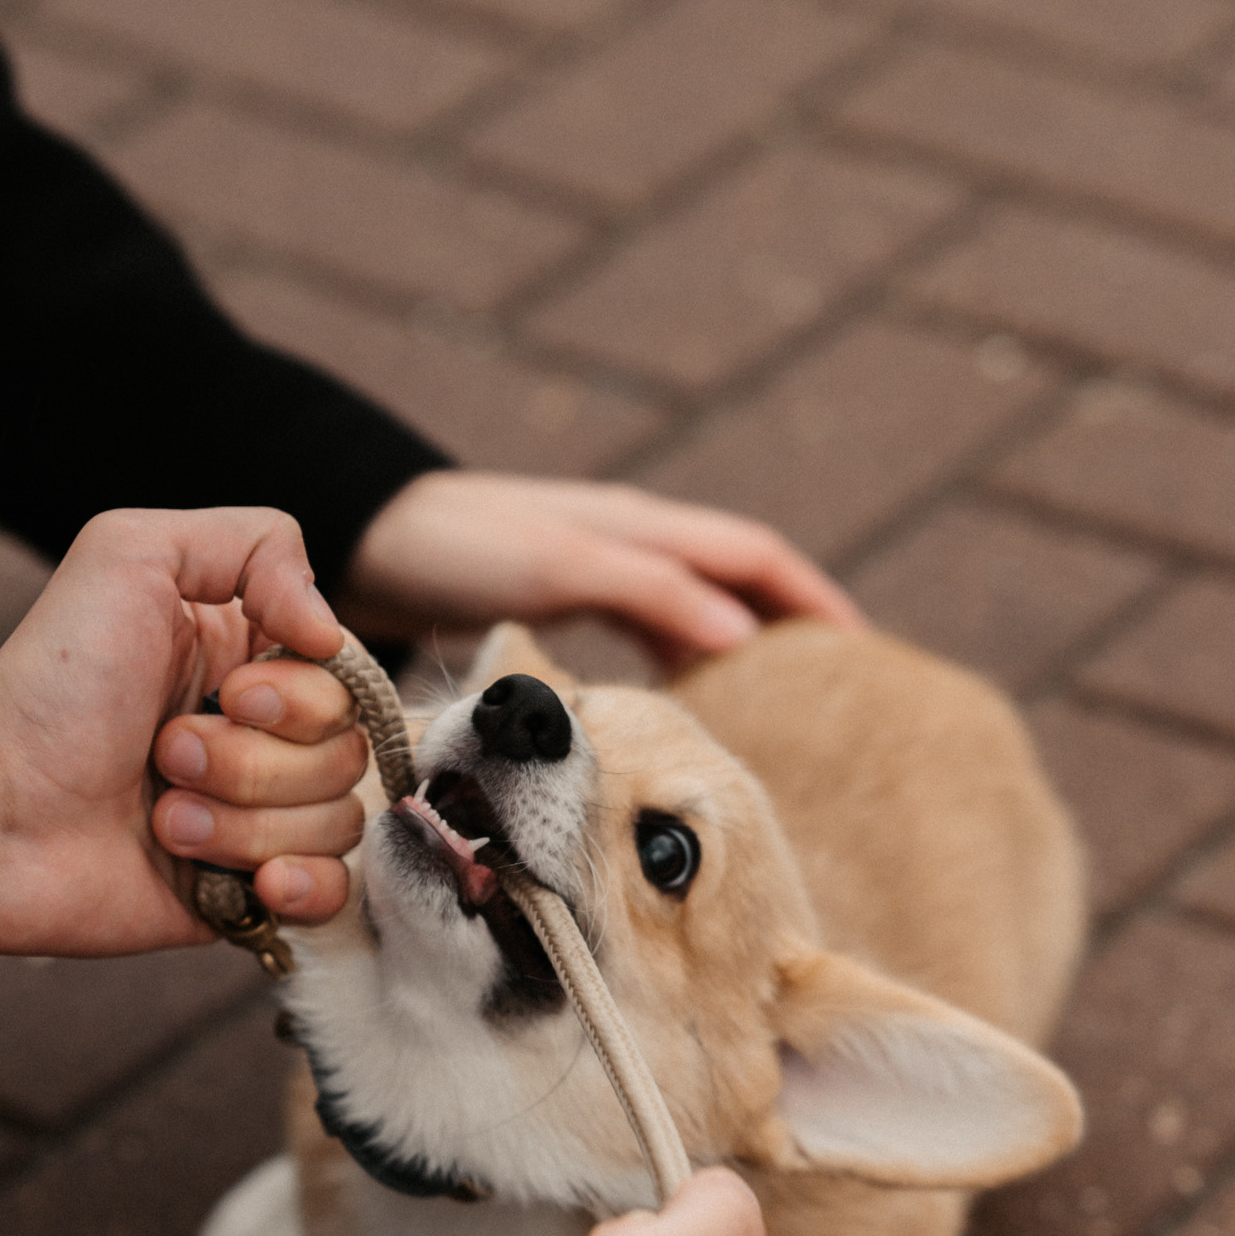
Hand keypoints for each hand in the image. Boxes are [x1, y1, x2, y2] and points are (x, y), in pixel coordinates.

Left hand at [0, 508, 365, 955]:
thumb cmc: (49, 685)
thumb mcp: (130, 555)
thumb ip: (255, 544)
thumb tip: (330, 631)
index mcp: (243, 657)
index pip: (344, 675)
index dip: (300, 693)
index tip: (226, 693)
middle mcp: (257, 737)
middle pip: (346, 751)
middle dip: (253, 759)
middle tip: (164, 754)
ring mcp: (253, 819)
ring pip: (335, 822)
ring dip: (243, 821)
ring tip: (160, 814)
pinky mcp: (242, 893)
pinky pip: (332, 896)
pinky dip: (298, 886)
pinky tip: (248, 882)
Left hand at [341, 470, 862, 664]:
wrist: (368, 538)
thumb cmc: (459, 548)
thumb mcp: (560, 565)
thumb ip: (652, 592)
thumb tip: (748, 639)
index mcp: (645, 526)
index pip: (758, 558)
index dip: (816, 602)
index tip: (867, 659)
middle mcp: (633, 541)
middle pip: (738, 581)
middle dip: (792, 626)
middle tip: (835, 695)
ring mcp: (599, 567)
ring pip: (695, 606)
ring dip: (738, 647)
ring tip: (775, 709)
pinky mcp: (564, 597)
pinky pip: (648, 630)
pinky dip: (680, 663)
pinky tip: (679, 703)